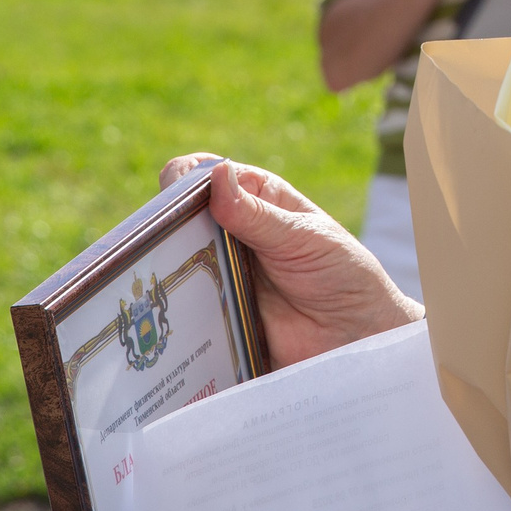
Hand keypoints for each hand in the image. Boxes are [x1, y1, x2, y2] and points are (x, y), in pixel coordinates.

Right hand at [156, 156, 421, 365]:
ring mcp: (218, 274)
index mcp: (252, 198)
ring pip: (172, 266)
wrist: (358, 336)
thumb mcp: (303, 238)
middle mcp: (228, 233)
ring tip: (152, 286)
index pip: (201, 175)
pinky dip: (171, 315)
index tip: (172, 197)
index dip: (180, 180)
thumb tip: (216, 174)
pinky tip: (166, 323)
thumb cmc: (341, 272)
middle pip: (176, 221)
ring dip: (159, 273)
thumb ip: (258, 214)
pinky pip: (183, 312)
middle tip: (153, 248)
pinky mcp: (215, 315)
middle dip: (159, 229)